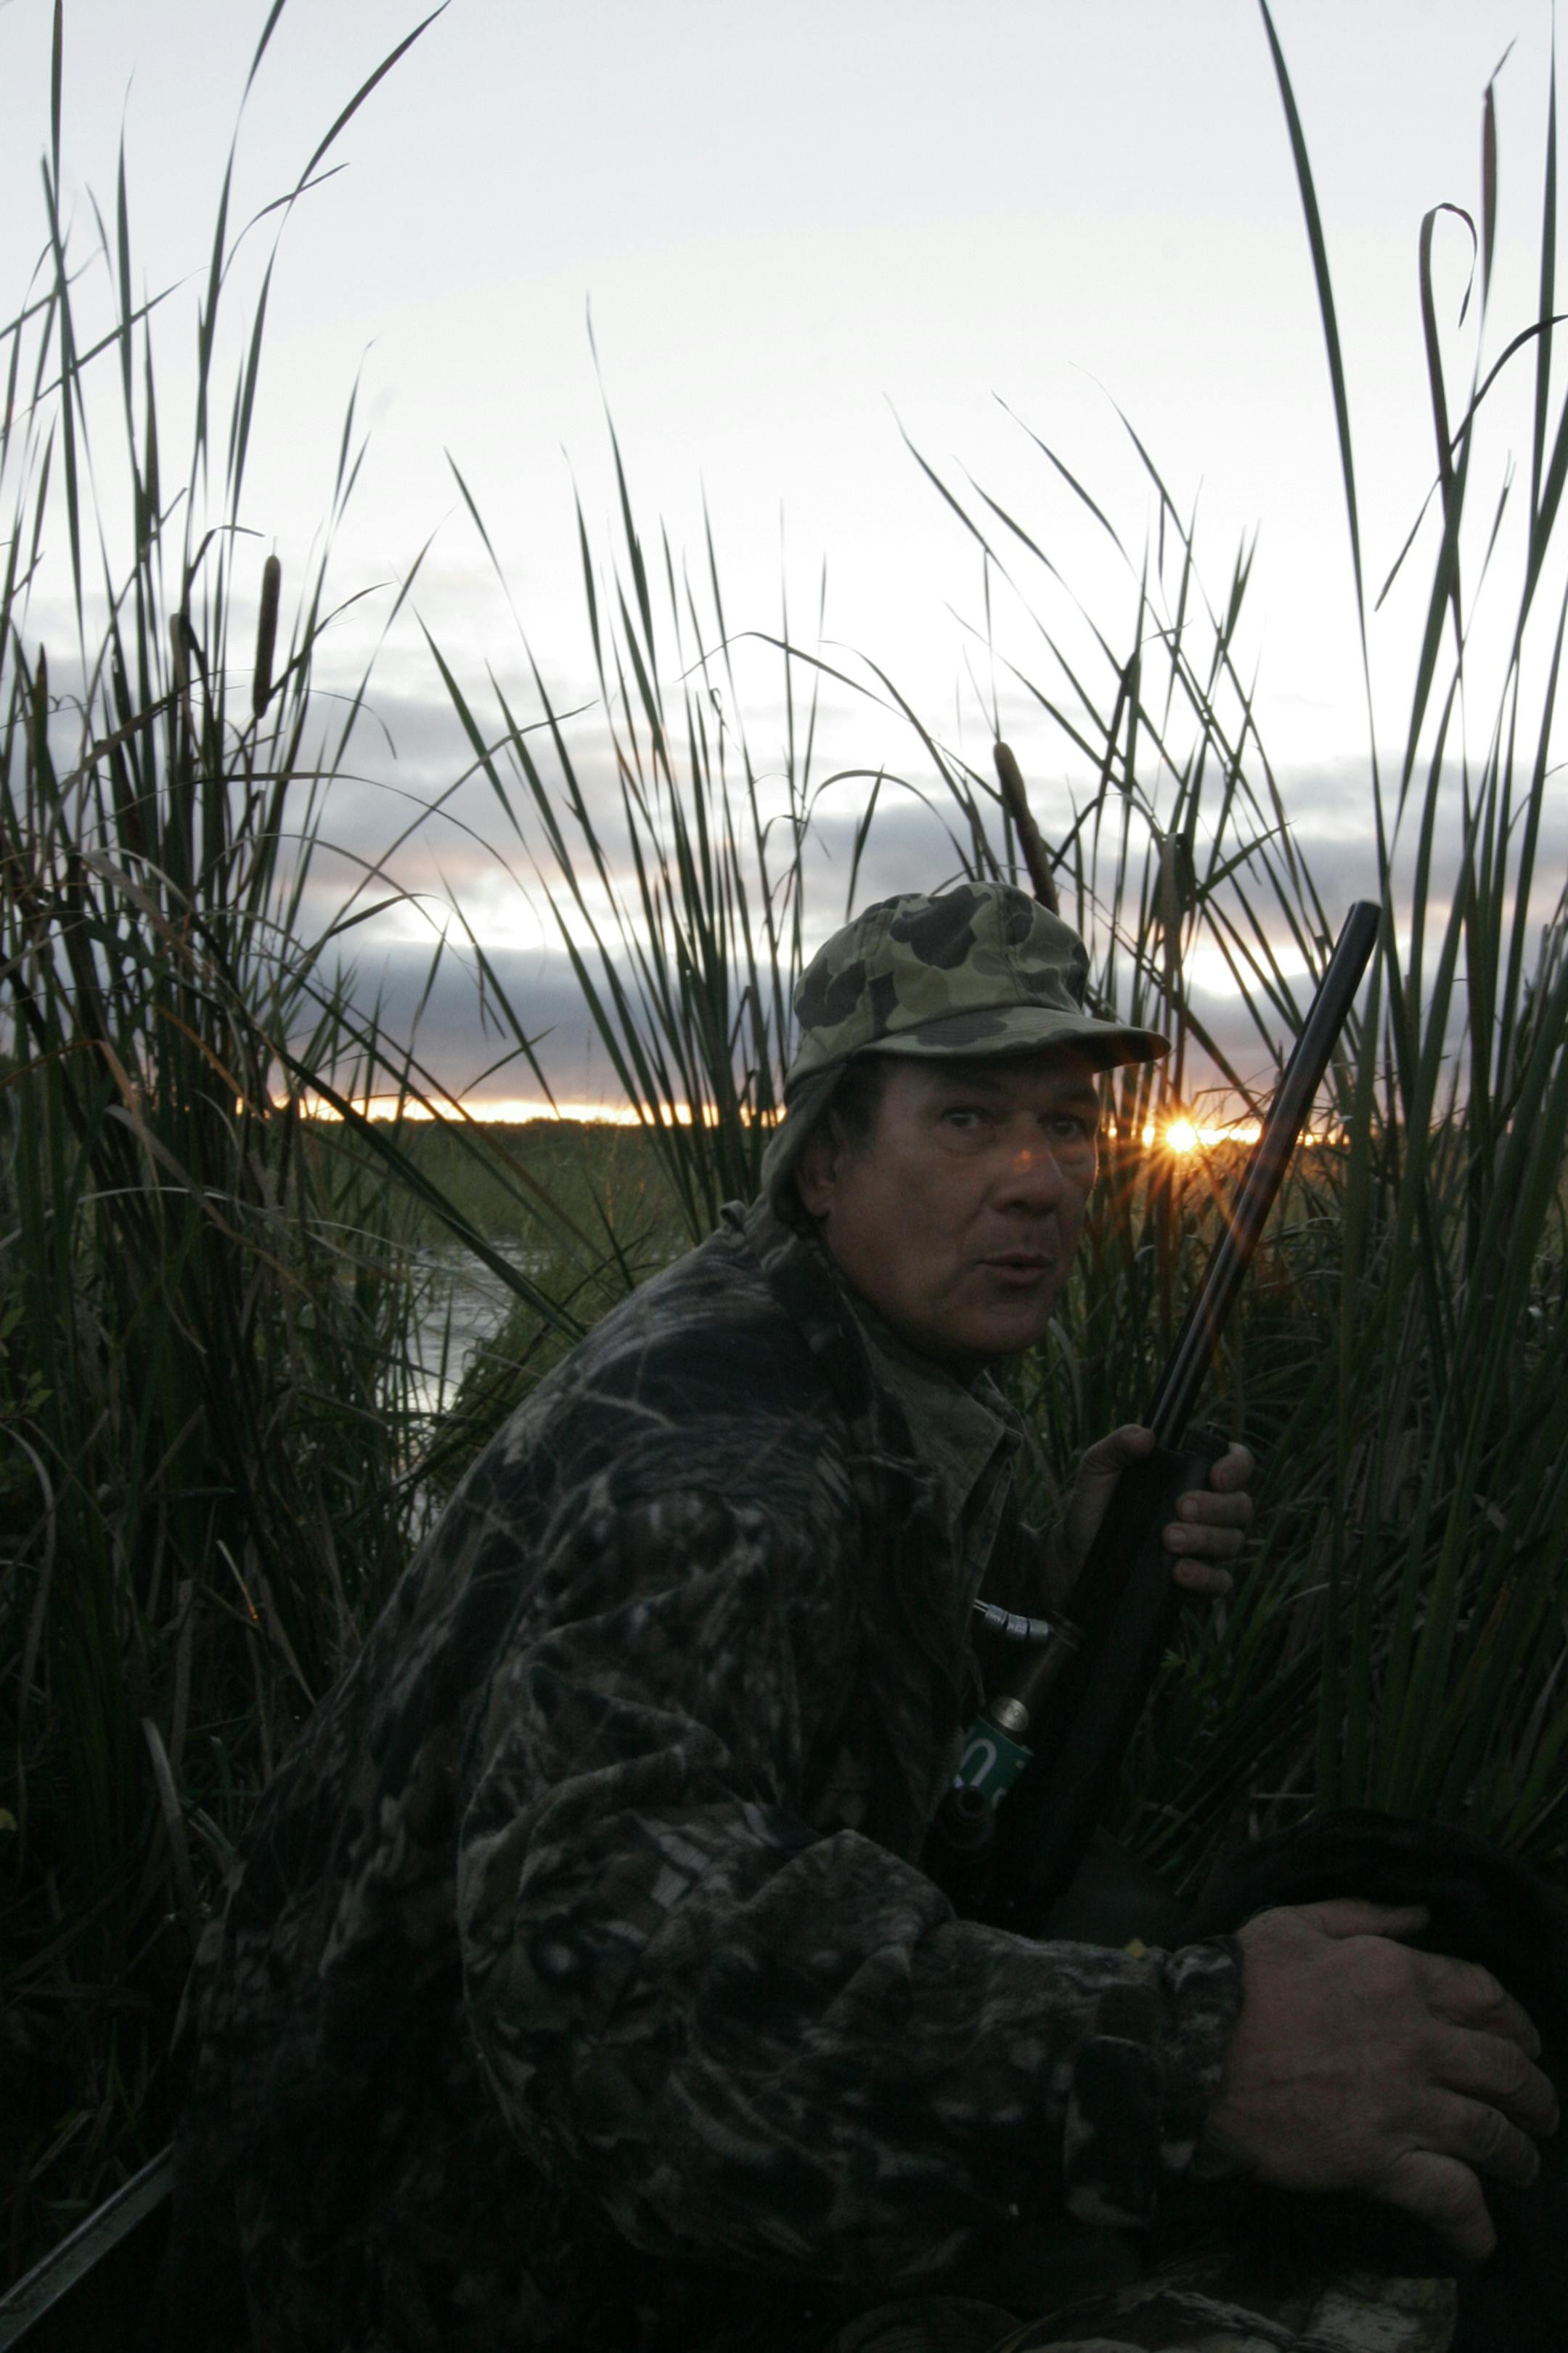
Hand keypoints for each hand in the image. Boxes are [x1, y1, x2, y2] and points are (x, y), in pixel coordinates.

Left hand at [1045, 1425, 1252, 1603]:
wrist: (1075, 1552)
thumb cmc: (1095, 1504)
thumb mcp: (1098, 1468)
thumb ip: (1118, 1445)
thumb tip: (1146, 1436)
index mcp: (1195, 1477)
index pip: (1237, 1464)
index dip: (1237, 1467)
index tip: (1215, 1476)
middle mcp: (1211, 1511)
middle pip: (1240, 1505)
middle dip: (1216, 1507)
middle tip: (1182, 1508)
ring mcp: (1208, 1547)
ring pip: (1232, 1542)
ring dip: (1205, 1539)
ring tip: (1169, 1538)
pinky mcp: (1199, 1581)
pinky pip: (1220, 1581)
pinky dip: (1204, 1576)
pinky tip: (1179, 1572)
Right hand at [1204, 1898, 1559, 2260]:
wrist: (1195, 2050)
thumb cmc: (1240, 1980)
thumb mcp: (1297, 1922)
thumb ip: (1364, 1915)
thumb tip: (1419, 1915)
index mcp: (1397, 1975)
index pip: (1485, 1998)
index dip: (1515, 2022)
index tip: (1525, 2041)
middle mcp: (1414, 2039)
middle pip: (1503, 2069)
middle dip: (1534, 2092)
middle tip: (1540, 2109)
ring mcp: (1401, 2103)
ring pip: (1490, 2133)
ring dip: (1519, 2153)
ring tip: (1525, 2163)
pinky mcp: (1379, 2159)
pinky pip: (1448, 2196)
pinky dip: (1474, 2222)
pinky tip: (1482, 2236)